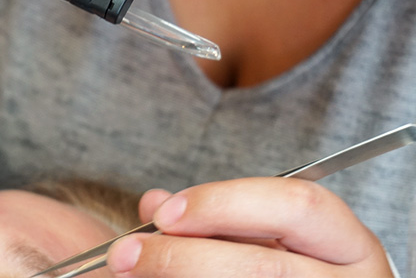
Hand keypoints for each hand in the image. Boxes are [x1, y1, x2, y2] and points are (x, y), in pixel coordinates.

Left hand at [107, 178, 393, 276]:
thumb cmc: (286, 267)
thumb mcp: (265, 235)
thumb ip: (218, 217)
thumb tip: (155, 203)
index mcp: (346, 243)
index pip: (296, 205)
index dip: (224, 203)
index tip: (164, 212)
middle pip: (263, 266)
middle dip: (183, 257)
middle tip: (127, 253)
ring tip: (134, 270)